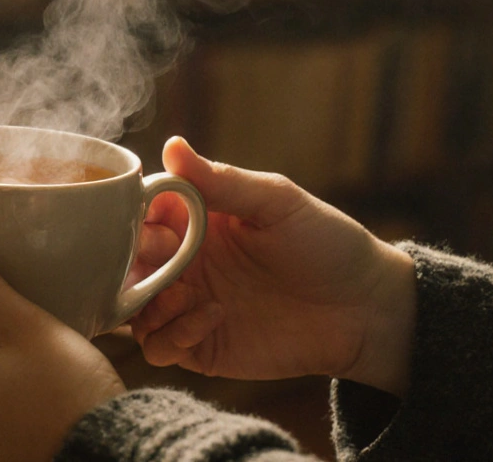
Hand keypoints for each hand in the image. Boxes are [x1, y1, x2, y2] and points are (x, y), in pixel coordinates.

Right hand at [128, 137, 415, 395]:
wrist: (366, 309)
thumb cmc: (326, 243)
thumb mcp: (276, 202)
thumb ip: (222, 180)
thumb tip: (172, 145)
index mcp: (195, 222)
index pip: (140, 215)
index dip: (132, 217)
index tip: (154, 221)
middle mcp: (184, 263)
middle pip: (126, 263)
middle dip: (131, 261)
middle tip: (166, 259)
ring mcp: (188, 307)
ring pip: (130, 309)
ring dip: (146, 301)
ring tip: (185, 293)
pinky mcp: (201, 348)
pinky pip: (158, 347)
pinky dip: (171, 334)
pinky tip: (212, 317)